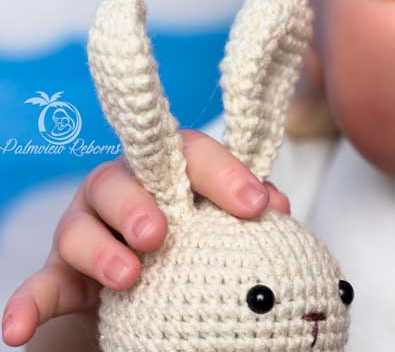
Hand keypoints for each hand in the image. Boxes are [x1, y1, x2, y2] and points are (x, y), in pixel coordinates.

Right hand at [2, 129, 289, 346]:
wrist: (157, 270)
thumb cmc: (198, 232)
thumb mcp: (225, 217)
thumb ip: (249, 206)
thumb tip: (277, 208)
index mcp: (168, 171)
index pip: (191, 154)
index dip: (223, 173)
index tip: (257, 205)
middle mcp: (122, 192)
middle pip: (118, 182)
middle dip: (138, 205)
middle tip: (161, 234)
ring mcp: (88, 229)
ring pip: (77, 229)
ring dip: (98, 251)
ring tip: (129, 276)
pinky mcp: (63, 272)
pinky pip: (40, 285)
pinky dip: (27, 304)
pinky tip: (17, 331)